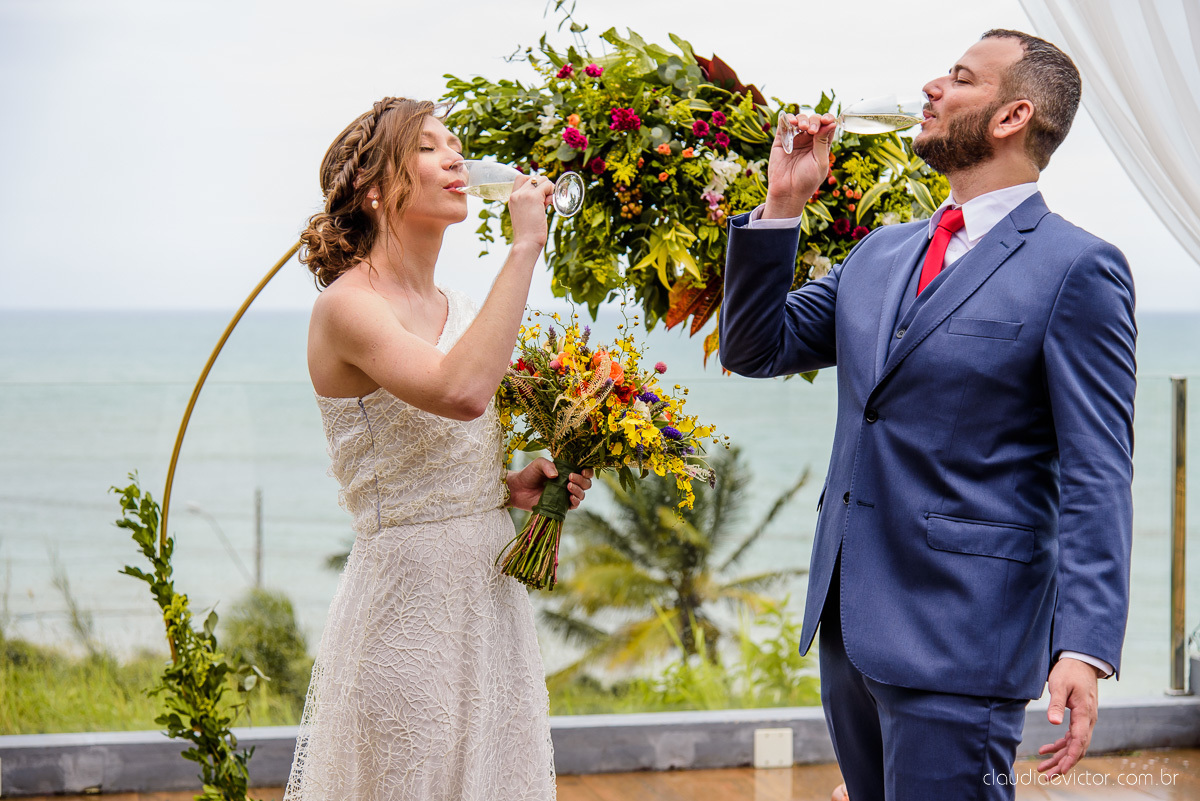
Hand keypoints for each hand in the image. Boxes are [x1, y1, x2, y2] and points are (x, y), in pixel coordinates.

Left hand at [506, 458, 593, 511]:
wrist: (518, 489)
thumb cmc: (529, 474)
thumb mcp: (538, 464)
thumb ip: (548, 465)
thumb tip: (556, 475)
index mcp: (567, 471)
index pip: (584, 471)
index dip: (588, 471)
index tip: (583, 470)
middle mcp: (569, 483)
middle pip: (586, 483)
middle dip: (582, 480)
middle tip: (570, 477)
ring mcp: (566, 495)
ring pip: (582, 494)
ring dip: (578, 490)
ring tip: (568, 486)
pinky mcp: (561, 506)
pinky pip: (574, 505)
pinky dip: (575, 501)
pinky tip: (570, 498)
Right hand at [508, 174, 554, 249]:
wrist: (526, 242)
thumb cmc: (528, 233)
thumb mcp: (526, 215)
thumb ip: (532, 204)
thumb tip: (547, 196)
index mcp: (512, 198)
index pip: (521, 178)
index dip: (533, 182)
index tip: (539, 195)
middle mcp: (516, 194)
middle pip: (534, 177)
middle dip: (543, 186)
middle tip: (545, 201)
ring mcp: (524, 194)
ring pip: (542, 179)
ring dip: (549, 188)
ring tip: (548, 203)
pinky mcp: (534, 197)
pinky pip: (548, 185)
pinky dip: (552, 192)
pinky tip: (551, 203)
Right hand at [764, 112, 836, 218]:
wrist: (788, 192)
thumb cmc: (807, 181)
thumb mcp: (820, 162)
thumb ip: (823, 142)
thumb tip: (831, 122)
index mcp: (821, 145)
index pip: (827, 126)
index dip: (827, 119)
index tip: (826, 120)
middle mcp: (808, 140)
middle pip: (814, 120)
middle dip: (814, 121)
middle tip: (811, 130)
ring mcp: (795, 139)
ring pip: (800, 120)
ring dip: (802, 119)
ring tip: (802, 127)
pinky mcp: (781, 141)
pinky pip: (784, 124)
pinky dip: (788, 118)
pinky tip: (792, 122)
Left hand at [1036, 657, 1100, 777]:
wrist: (1081, 661)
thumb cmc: (1070, 671)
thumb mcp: (1060, 685)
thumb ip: (1057, 704)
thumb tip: (1053, 722)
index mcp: (1085, 714)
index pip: (1079, 742)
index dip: (1070, 758)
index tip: (1061, 771)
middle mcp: (1088, 720)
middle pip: (1078, 748)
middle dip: (1063, 764)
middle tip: (1046, 775)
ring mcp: (1085, 720)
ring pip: (1074, 745)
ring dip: (1060, 757)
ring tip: (1043, 767)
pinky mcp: (1080, 717)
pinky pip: (1071, 737)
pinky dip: (1060, 745)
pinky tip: (1046, 750)